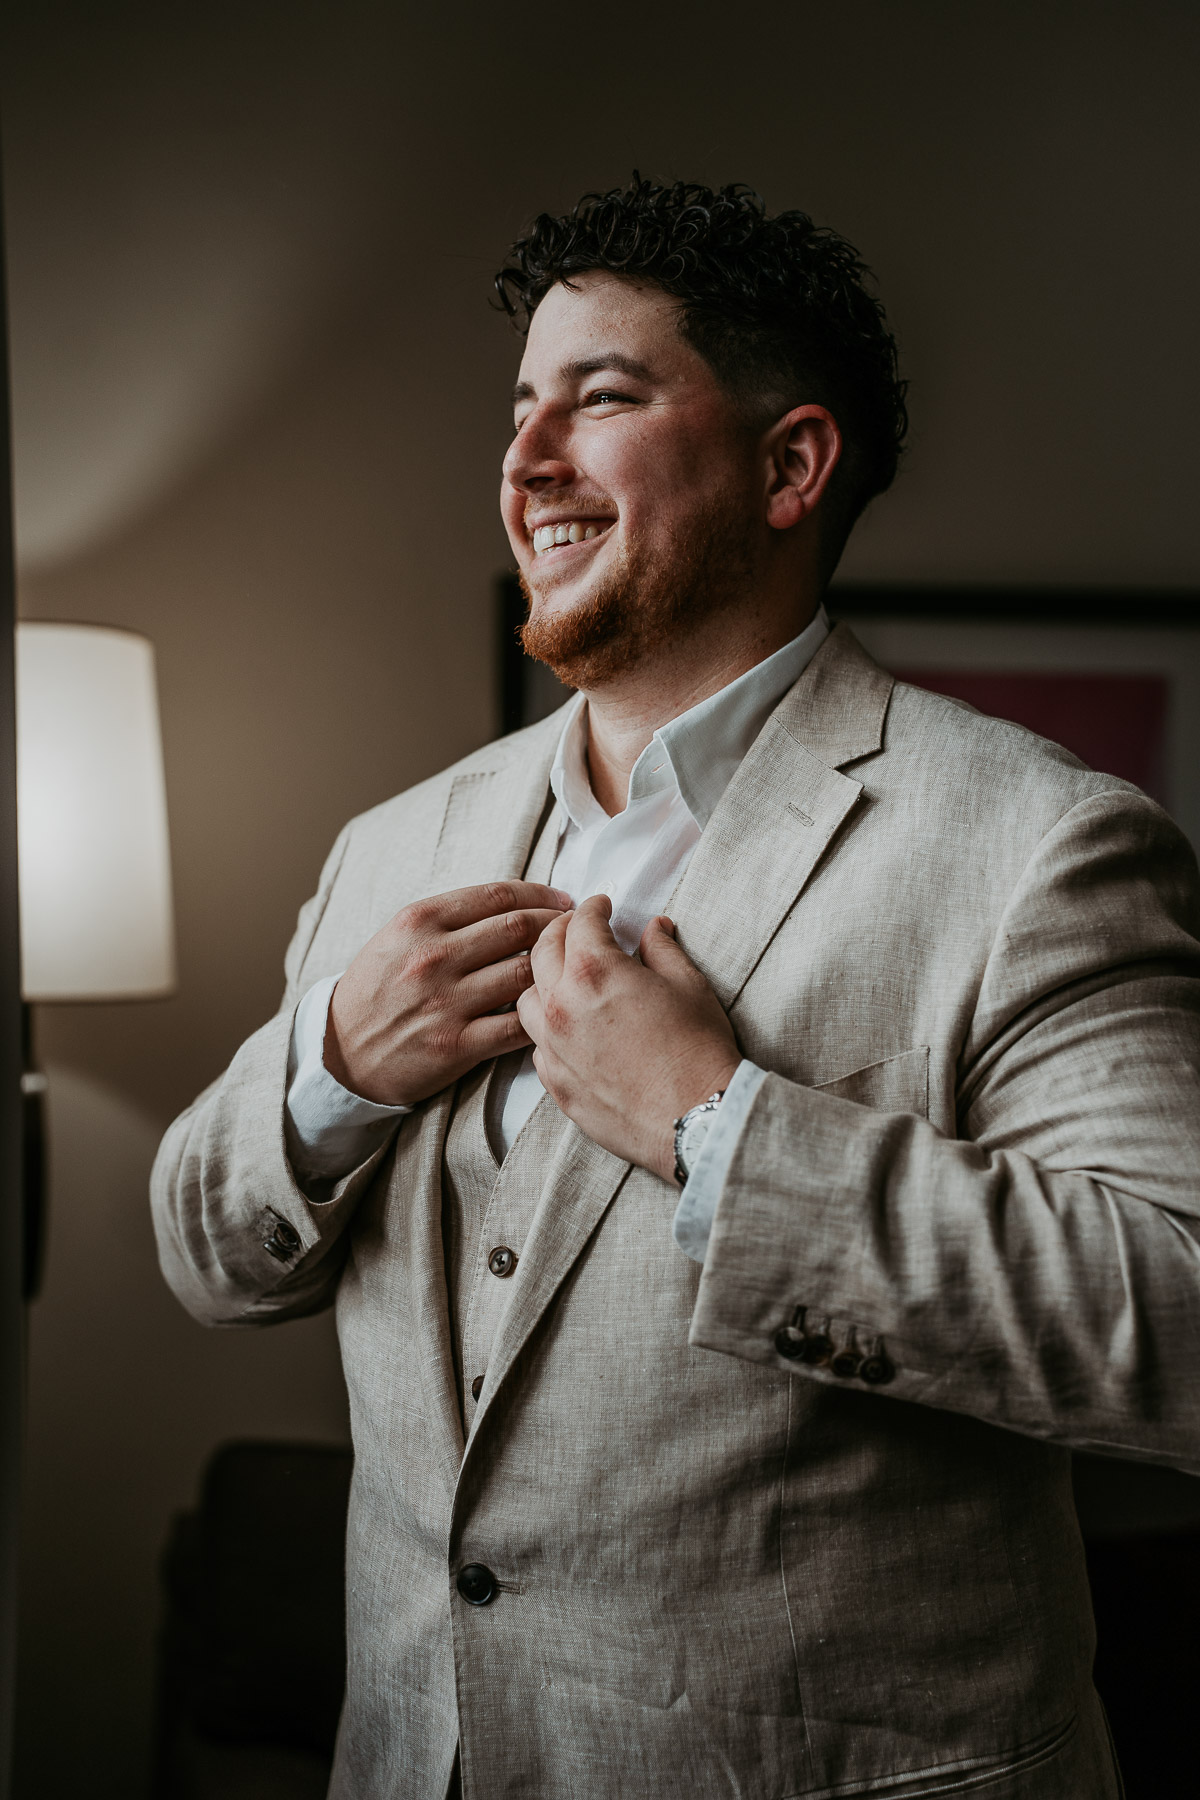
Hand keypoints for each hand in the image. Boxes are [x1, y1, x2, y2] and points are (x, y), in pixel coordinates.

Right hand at [324, 881, 573, 1103]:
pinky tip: (555, 1009)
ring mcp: (446, 1002)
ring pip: (524, 975)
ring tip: (574, 967)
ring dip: (558, 969)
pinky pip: (517, 1026)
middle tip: (579, 929)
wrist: (339, 1051)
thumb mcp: (398, 937)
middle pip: (519, 929)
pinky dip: (543, 1015)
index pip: (498, 896)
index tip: (562, 900)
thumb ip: (449, 918)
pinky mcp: (456, 1045)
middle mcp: (434, 957)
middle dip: (559, 925)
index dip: (541, 894)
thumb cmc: (376, 990)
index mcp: (420, 921)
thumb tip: (512, 904)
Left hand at [517, 895, 739, 1179]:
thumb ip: (662, 950)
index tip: (601, 905)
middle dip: (559, 932)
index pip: (580, 922)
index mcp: (594, 970)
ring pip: (526, 999)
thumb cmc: (698, 1049)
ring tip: (563, 978)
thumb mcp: (688, 984)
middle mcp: (562, 1005)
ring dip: (542, 981)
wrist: (697, 1119)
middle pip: (541, 952)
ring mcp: (553, 1047)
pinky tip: (568, 1028)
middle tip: (577, 929)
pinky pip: (537, 1045)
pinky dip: (547, 1028)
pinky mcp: (556, 1083)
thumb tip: (654, 929)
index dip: (593, 907)